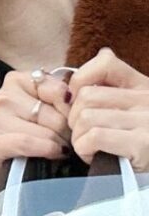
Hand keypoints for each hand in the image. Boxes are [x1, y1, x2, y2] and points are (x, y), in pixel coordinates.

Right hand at [0, 68, 71, 174]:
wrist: (21, 170)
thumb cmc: (41, 135)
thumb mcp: (54, 107)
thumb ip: (64, 95)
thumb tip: (74, 96)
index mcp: (16, 81)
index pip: (59, 91)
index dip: (72, 111)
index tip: (73, 121)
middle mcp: (0, 96)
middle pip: (54, 115)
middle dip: (67, 131)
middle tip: (67, 140)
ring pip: (44, 131)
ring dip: (57, 144)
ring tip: (59, 149)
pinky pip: (26, 143)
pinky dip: (44, 150)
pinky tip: (51, 154)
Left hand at [67, 48, 148, 171]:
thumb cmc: (142, 146)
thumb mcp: (135, 113)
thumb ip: (114, 91)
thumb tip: (99, 57)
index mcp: (144, 88)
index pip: (106, 62)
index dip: (80, 79)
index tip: (76, 101)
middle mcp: (147, 100)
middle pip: (86, 95)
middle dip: (74, 118)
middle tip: (82, 135)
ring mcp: (146, 121)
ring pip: (85, 116)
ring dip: (78, 137)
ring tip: (90, 149)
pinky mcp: (142, 144)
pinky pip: (93, 137)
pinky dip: (85, 150)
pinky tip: (95, 158)